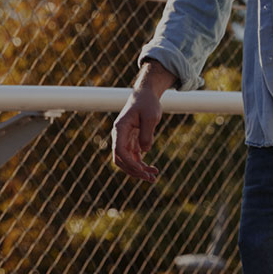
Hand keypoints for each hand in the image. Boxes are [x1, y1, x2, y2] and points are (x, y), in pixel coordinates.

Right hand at [112, 59, 175, 181]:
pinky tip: (152, 170)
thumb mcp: (151, 117)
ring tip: (153, 177)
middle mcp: (119, 136)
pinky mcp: (132, 141)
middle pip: (121, 160)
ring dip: (139, 171)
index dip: (129, 163)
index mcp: (120, 129)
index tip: (142, 170)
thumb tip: (144, 150)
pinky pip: (134, 157)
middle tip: (150, 178)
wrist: (146, 95)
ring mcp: (125, 140)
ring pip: (128, 161)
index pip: (119, 151)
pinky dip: (141, 165)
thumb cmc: (148, 104)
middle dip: (134, 171)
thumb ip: (147, 134)